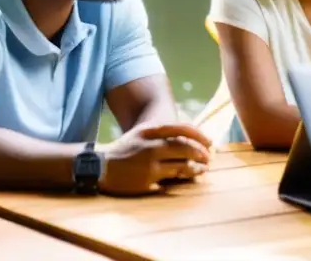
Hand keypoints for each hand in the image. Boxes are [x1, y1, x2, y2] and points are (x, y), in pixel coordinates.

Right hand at [98, 123, 212, 195]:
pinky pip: (171, 180)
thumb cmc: (126, 148)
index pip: (183, 128)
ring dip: (196, 168)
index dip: (200, 135)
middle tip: (209, 157)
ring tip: (202, 169)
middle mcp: (152, 146)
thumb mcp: (143, 132)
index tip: (209, 142)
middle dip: (201, 153)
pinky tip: (187, 178)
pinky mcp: (147, 181)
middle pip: (186, 148)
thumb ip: (163, 131)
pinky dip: (182, 178)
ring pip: (182, 166)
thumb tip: (190, 135)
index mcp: (152, 131)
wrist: (101, 166)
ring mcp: (150, 164)